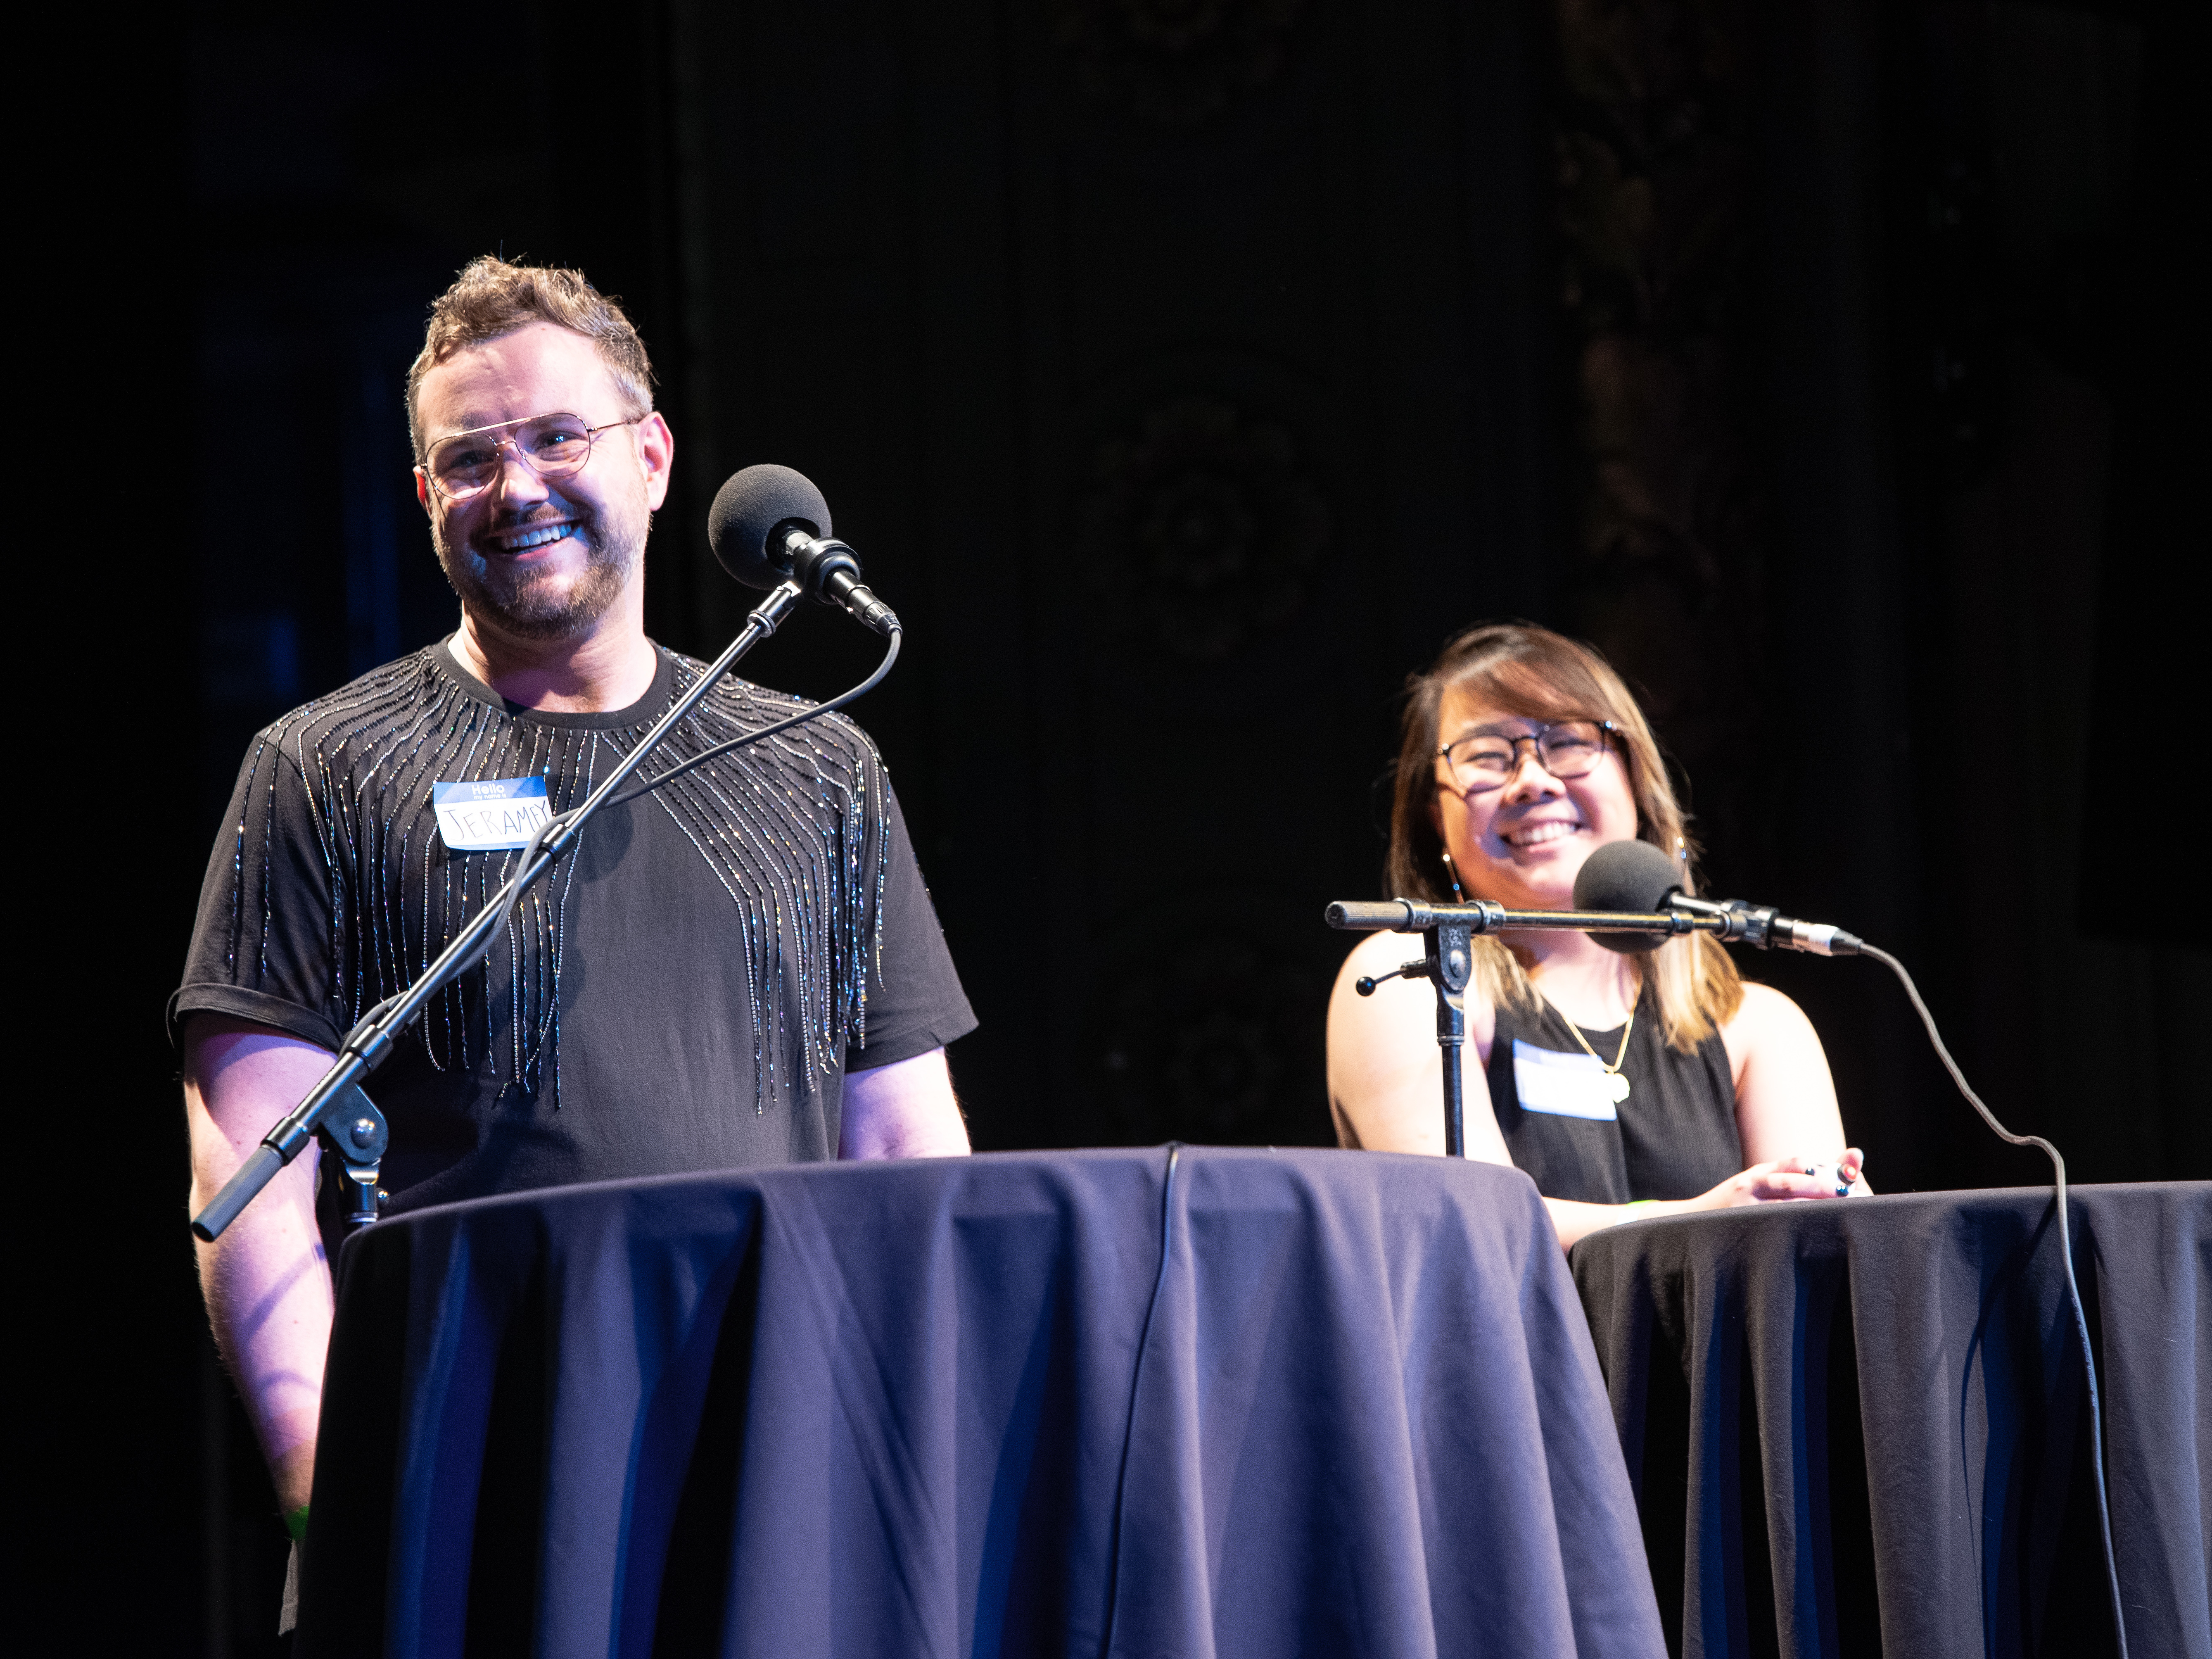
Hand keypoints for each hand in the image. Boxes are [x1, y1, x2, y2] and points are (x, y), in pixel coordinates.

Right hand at [1697, 1148, 1864, 1209]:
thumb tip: (1818, 1178)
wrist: (1687, 1222)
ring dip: (1819, 1204)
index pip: (1798, 1163)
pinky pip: (1778, 1220)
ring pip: (1791, 1200)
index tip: (1851, 1177)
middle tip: (1856, 1194)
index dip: (1825, 1168)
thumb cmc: (1728, 1210)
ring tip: (1843, 1210)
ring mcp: (1748, 1202)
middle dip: (1829, 1185)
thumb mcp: (1750, 1188)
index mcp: (1759, 1172)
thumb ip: (1779, 1182)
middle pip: (1799, 1178)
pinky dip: (1799, 1222)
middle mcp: (1753, 1182)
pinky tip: (1816, 1229)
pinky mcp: (1744, 1221)